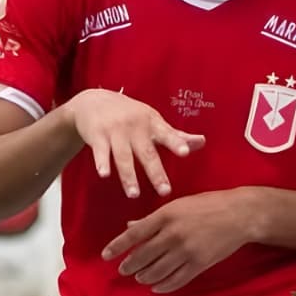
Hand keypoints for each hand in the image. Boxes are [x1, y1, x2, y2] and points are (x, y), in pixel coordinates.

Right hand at [63, 89, 204, 198]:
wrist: (93, 101)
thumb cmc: (129, 114)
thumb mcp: (152, 121)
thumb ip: (175, 136)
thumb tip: (202, 142)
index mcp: (151, 122)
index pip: (167, 134)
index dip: (176, 143)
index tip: (185, 152)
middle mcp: (134, 126)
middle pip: (146, 152)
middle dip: (155, 172)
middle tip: (165, 191)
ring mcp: (115, 131)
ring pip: (123, 156)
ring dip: (128, 176)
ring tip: (134, 194)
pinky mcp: (97, 135)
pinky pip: (100, 152)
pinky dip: (102, 163)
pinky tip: (104, 175)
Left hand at [101, 190, 248, 293]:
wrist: (240, 215)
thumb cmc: (208, 205)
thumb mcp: (178, 205)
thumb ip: (153, 218)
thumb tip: (131, 227)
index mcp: (166, 215)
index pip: (134, 234)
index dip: (117, 247)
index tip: (105, 256)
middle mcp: (173, 234)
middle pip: (143, 256)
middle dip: (129, 266)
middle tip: (123, 270)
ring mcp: (186, 251)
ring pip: (157, 271)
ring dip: (144, 276)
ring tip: (140, 277)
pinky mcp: (199, 264)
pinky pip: (175, 280)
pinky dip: (163, 286)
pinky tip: (156, 286)